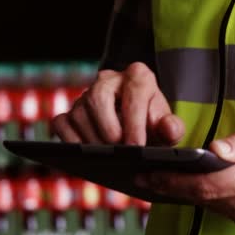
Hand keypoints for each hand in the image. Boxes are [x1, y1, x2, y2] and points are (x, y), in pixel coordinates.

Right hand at [53, 62, 184, 145]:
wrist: (138, 128)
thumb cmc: (153, 125)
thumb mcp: (167, 127)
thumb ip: (172, 128)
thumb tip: (169, 130)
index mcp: (137, 76)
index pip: (134, 92)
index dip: (134, 121)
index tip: (136, 147)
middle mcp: (108, 80)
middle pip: (98, 97)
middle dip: (108, 128)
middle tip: (119, 152)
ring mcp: (86, 95)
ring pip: (79, 113)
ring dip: (92, 140)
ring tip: (107, 158)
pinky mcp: (70, 111)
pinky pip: (61, 124)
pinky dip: (71, 140)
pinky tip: (85, 155)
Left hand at [136, 105, 234, 234]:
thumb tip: (212, 152)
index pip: (208, 185)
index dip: (174, 182)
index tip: (151, 176)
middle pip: (210, 200)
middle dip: (179, 188)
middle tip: (151, 177)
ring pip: (220, 209)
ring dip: (197, 195)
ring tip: (172, 180)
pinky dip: (219, 201)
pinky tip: (207, 187)